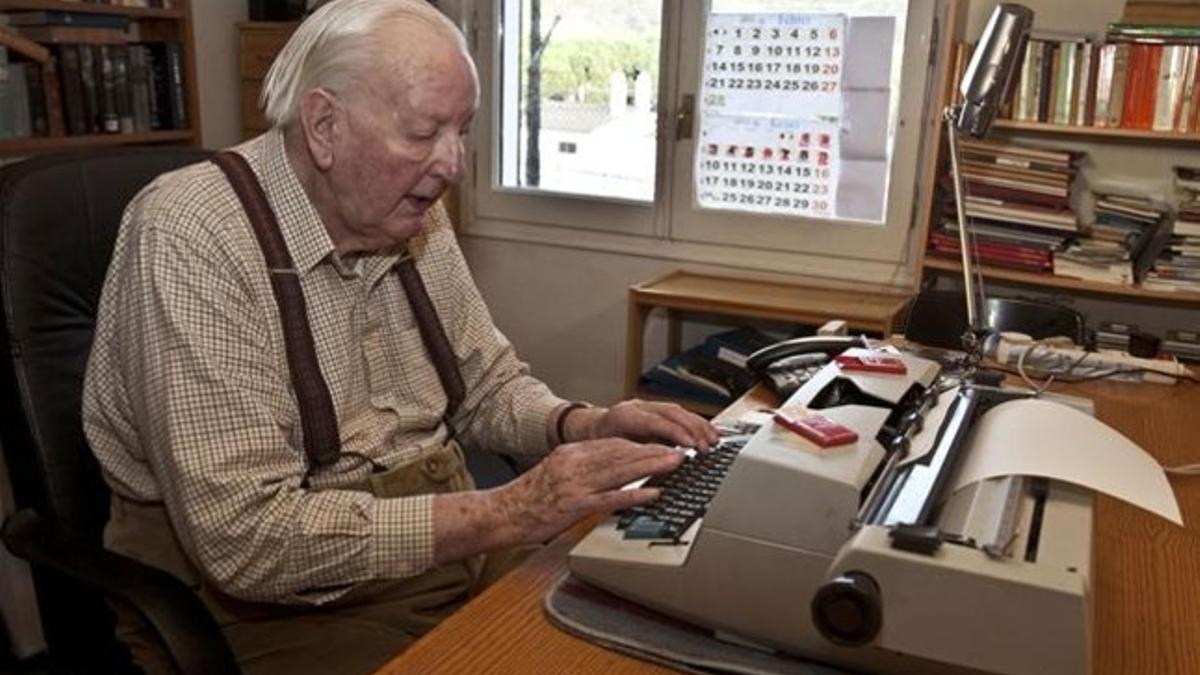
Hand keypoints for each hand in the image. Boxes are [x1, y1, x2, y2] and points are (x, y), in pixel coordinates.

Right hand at [493, 438, 682, 544]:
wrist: (501, 513)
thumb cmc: (529, 498)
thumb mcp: (555, 473)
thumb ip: (582, 468)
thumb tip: (611, 469)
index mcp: (571, 454)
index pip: (613, 444)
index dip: (641, 444)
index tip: (661, 444)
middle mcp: (575, 464)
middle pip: (621, 453)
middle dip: (653, 451)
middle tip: (679, 451)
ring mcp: (575, 485)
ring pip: (620, 471)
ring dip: (651, 466)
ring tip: (674, 464)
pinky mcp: (574, 506)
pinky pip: (610, 498)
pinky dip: (634, 495)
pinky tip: (653, 493)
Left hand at [575, 400, 719, 448]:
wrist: (591, 428)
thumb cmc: (598, 443)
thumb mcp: (611, 452)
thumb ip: (633, 456)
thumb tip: (655, 464)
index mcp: (624, 416)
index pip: (655, 421)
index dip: (675, 433)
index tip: (691, 445)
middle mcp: (637, 406)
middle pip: (671, 413)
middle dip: (692, 429)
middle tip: (706, 447)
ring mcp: (647, 406)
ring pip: (678, 410)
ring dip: (698, 425)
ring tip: (713, 440)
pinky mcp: (656, 409)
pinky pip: (679, 412)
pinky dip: (695, 422)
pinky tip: (707, 432)